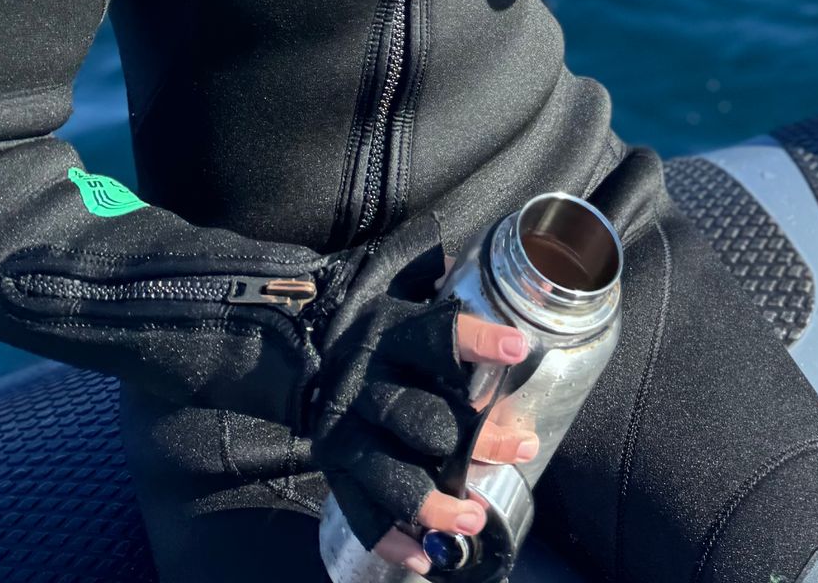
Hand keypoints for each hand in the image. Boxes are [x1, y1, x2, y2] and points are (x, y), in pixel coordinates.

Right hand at [309, 215, 517, 558]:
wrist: (299, 343)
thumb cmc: (376, 319)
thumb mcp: (403, 285)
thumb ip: (445, 282)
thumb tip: (501, 264)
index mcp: (390, 332)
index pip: (435, 334)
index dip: (476, 342)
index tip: (518, 350)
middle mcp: (365, 383)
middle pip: (416, 415)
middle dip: (471, 438)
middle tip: (518, 448)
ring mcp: (345, 430)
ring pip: (387, 472)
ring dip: (432, 500)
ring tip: (472, 519)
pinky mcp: (332, 466)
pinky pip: (359, 510)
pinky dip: (391, 539)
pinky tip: (425, 559)